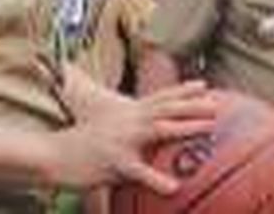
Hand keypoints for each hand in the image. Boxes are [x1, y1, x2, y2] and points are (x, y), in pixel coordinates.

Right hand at [47, 80, 215, 192]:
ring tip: (209, 129)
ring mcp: (124, 139)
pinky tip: (175, 187)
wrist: (54, 154)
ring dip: (186, 127)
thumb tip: (142, 132)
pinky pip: (141, 172)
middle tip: (218, 105)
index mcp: (128, 111)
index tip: (205, 85)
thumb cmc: (82, 143)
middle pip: (167, 107)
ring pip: (160, 130)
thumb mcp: (104, 126)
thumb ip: (127, 127)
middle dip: (194, 104)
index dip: (183, 90)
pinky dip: (158, 179)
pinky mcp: (116, 162)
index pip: (160, 96)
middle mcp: (129, 119)